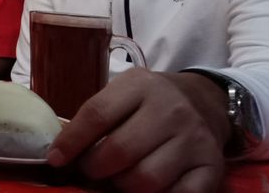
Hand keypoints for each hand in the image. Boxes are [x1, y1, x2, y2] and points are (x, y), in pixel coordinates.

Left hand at [48, 68, 226, 191]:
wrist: (204, 99)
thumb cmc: (149, 101)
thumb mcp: (122, 93)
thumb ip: (95, 117)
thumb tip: (60, 153)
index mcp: (139, 85)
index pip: (97, 115)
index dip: (71, 141)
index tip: (56, 159)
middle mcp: (170, 109)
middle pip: (119, 151)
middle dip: (95, 168)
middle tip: (90, 171)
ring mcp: (194, 138)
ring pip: (146, 179)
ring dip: (123, 186)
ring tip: (117, 178)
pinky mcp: (212, 166)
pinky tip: (145, 188)